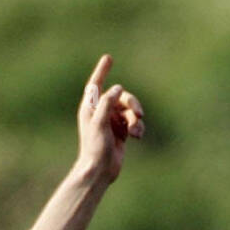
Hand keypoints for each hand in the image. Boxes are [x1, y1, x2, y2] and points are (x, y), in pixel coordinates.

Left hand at [76, 53, 142, 183]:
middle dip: (132, 103)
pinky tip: (137, 136)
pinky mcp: (121, 132)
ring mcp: (112, 121)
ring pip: (130, 110)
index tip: (108, 58)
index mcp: (91, 108)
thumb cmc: (95, 147)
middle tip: (138, 113)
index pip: (96, 85)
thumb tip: (118, 88)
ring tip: (136, 132)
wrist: (100, 171)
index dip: (102, 71)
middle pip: (121, 97)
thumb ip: (107, 103)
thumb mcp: (100, 123)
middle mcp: (101, 112)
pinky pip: (134, 122)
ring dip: (136, 119)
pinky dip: (138, 127)